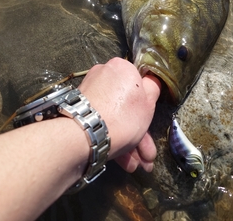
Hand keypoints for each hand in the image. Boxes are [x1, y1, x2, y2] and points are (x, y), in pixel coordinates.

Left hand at [79, 57, 160, 172]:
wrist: (83, 135)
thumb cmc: (122, 116)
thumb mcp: (148, 103)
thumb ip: (153, 89)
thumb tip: (151, 81)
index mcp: (121, 68)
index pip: (140, 84)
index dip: (148, 108)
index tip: (151, 124)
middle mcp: (103, 75)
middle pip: (127, 105)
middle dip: (140, 133)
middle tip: (147, 155)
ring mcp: (90, 93)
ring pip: (115, 117)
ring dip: (129, 142)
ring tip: (137, 165)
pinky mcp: (79, 111)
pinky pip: (101, 122)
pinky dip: (113, 139)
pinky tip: (124, 161)